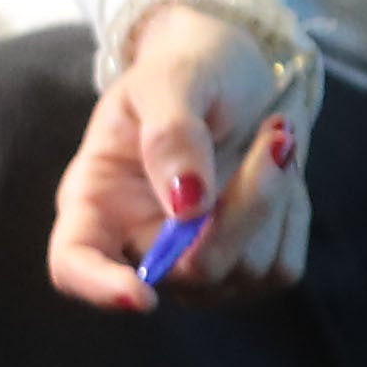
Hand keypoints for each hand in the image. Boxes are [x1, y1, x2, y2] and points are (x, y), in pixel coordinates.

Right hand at [43, 2, 307, 311]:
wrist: (240, 71)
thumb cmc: (190, 69)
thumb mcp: (172, 78)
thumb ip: (171, 134)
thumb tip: (187, 205)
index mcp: (95, 197)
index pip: (74, 264)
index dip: (100, 288)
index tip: (141, 296)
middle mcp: (136, 242)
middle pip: (187, 272)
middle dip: (243, 207)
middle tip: (278, 134)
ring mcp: (191, 265)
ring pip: (244, 271)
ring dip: (275, 198)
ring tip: (274, 137)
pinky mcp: (245, 270)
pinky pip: (281, 266)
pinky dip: (292, 214)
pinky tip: (279, 172)